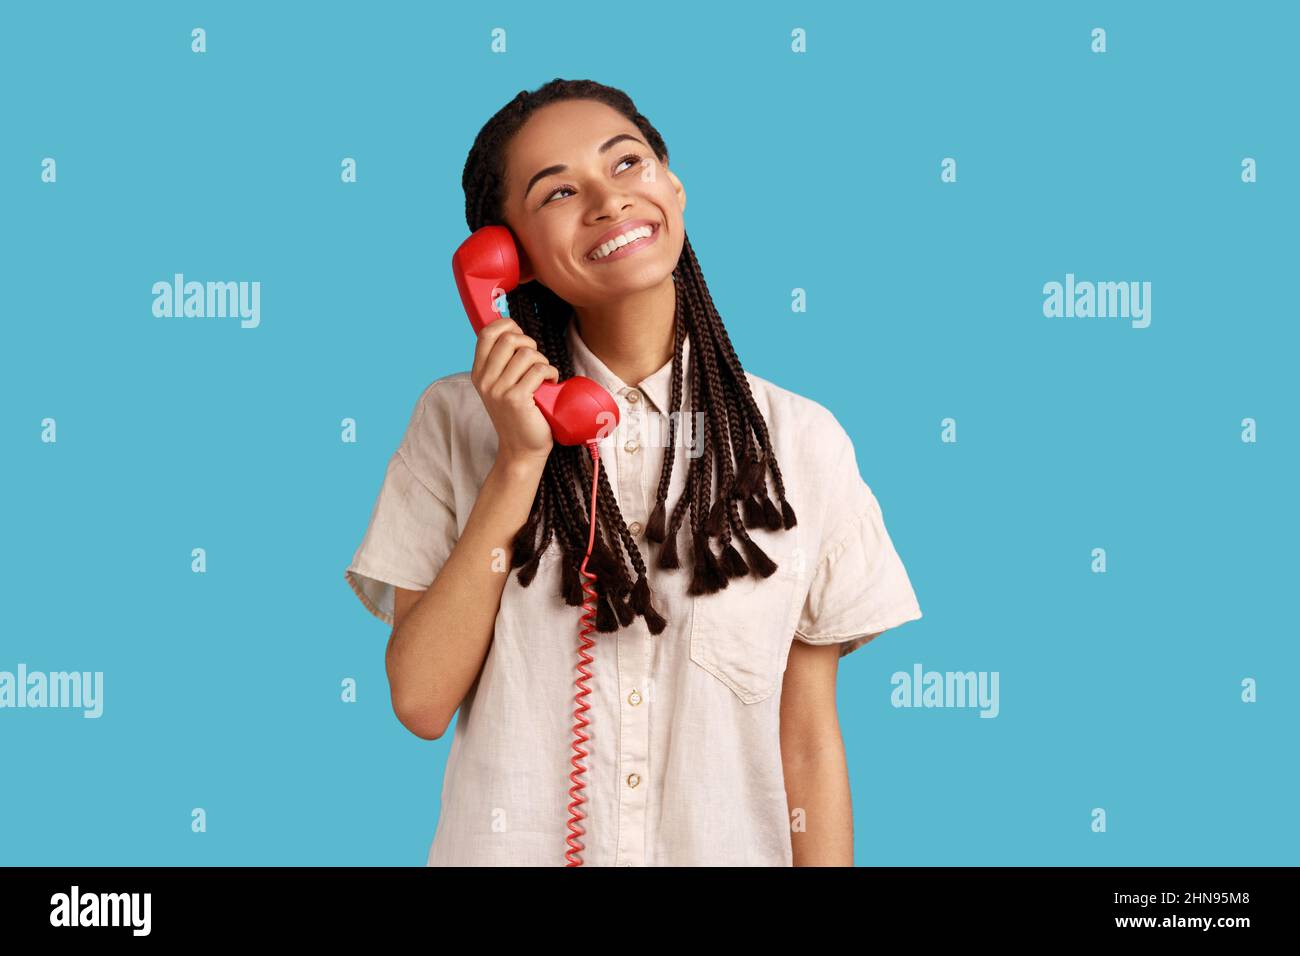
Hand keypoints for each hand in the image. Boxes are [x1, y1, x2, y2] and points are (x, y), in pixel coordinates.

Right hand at [470, 317, 559, 468]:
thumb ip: (502, 362)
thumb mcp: (501, 386)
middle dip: (529, 343)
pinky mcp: (516, 399)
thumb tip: (514, 329)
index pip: (486, 333)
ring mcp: (498, 390)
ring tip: (544, 374)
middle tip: (536, 360)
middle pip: (508, 339)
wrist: (521, 450)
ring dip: (542, 360)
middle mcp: (485, 380)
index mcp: (479, 373)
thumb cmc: (518, 415)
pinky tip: (551, 382)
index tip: (520, 335)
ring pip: (526, 353)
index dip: (506, 325)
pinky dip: (550, 372)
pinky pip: (538, 369)